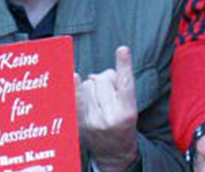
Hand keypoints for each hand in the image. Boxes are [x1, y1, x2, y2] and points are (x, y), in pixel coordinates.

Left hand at [77, 46, 139, 171]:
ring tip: (100, 99)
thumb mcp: (131, 110)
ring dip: (93, 86)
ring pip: (89, 84)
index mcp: (127, 112)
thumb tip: (94, 76)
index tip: (122, 49)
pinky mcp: (81, 122)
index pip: (126, 84)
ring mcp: (93, 120)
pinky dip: (75, 86)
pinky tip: (73, 77)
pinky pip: (76, 96)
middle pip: (104, 79)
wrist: (115, 155)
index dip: (124, 65)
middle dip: (106, 79)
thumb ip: (119, 90)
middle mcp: (110, 116)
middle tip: (110, 90)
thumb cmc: (125, 128)